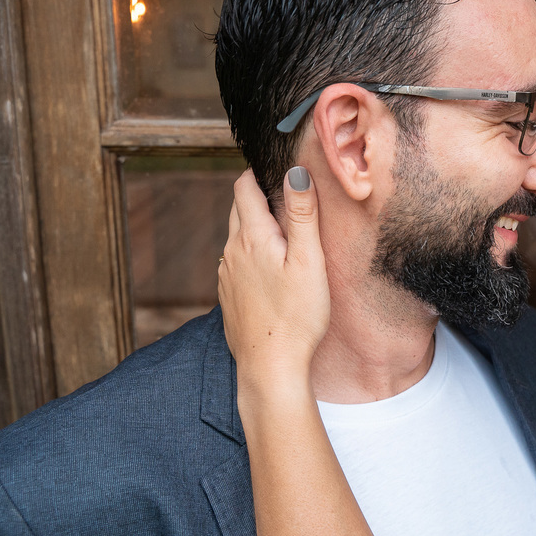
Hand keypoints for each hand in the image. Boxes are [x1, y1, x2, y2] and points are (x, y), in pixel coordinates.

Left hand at [218, 167, 329, 404]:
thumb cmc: (297, 315)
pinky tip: (271, 269)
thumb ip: (302, 214)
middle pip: (238, 209)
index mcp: (252, 237)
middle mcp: (232, 251)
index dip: (258, 173)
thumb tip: (295, 172)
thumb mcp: (308, 260)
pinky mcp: (229, 296)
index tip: (276, 169)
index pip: (244, 187)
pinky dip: (251, 254)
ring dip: (255, 227)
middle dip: (257, 196)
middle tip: (285, 196)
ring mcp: (227, 275)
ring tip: (282, 232)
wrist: (270, 366)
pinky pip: (236, 263)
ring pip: (237, 237)